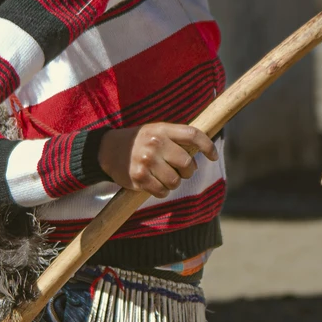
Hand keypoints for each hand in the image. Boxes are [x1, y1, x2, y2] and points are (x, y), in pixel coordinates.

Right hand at [98, 123, 217, 198]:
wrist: (108, 149)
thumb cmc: (140, 141)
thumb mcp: (156, 131)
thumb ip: (176, 138)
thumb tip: (202, 153)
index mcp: (162, 129)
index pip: (193, 134)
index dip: (208, 146)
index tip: (213, 157)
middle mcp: (155, 143)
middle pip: (187, 164)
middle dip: (187, 172)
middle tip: (180, 172)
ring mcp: (146, 161)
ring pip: (175, 181)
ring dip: (173, 183)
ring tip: (163, 177)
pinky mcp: (138, 178)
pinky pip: (161, 191)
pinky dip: (162, 191)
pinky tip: (154, 184)